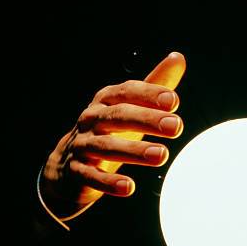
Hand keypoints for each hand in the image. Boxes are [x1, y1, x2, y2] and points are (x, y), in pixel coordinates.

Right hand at [41, 52, 185, 217]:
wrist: (68, 165)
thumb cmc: (109, 130)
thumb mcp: (130, 106)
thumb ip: (155, 85)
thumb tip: (178, 58)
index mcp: (106, 100)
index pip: (127, 92)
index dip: (149, 94)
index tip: (174, 100)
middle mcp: (92, 118)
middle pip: (119, 116)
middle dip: (147, 120)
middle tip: (177, 126)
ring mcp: (82, 145)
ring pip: (106, 146)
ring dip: (134, 151)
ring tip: (162, 155)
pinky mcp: (76, 171)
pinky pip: (91, 176)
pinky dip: (109, 182)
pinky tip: (129, 188)